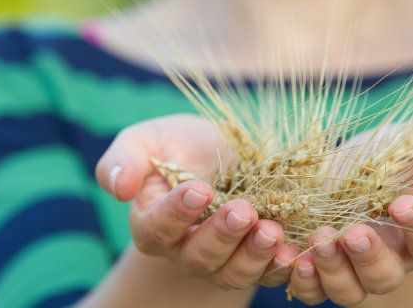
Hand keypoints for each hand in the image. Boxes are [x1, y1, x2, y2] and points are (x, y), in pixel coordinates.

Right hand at [95, 114, 298, 289]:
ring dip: (253, 255)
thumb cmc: (183, 144)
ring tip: (272, 230)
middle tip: (243, 210)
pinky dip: (279, 267)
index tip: (199, 189)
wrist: (226, 153)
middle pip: (198, 256)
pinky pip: (265, 274)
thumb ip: (126, 158)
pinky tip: (294, 251)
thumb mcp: (151, 138)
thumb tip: (118, 187)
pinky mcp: (254, 259)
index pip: (157, 228)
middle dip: (222, 235)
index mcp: (153, 221)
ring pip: (231, 273)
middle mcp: (184, 249)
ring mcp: (221, 259)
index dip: (176, 213)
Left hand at [287, 132, 412, 305]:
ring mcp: (354, 267)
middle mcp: (393, 259)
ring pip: (348, 291)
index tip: (401, 204)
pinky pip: (312, 288)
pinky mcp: (321, 265)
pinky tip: (288, 255)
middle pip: (385, 277)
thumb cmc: (401, 155)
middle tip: (352, 233)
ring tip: (317, 242)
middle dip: (368, 258)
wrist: (356, 165)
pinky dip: (300, 278)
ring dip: (331, 272)